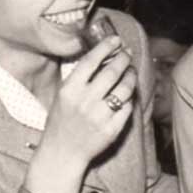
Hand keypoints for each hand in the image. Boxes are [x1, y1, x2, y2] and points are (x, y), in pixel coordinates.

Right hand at [40, 35, 137, 168]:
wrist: (62, 152)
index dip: (106, 47)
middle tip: (128, 54)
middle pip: (112, 72)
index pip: (92, 61)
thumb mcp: (63, 95)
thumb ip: (79, 78)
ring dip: (131, 77)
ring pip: (124, 89)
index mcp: (70, 89)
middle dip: (123, 59)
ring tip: (131, 72)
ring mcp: (99, 116)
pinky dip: (130, 99)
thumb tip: (102, 56)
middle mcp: (85, 101)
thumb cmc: (61, 120)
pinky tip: (128, 94)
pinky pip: (127, 108)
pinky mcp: (111, 130)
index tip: (116, 40)